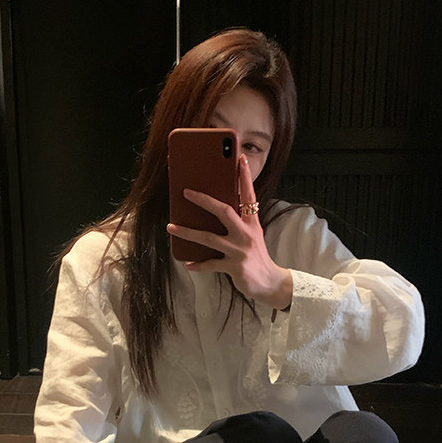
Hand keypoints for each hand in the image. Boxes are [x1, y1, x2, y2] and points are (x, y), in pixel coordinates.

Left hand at [167, 155, 292, 309]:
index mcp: (252, 224)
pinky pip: (210, 264)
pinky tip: (187, 263)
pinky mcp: (234, 267)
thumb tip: (214, 211)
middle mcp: (246, 234)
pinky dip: (198, 264)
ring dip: (187, 232)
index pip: (249, 195)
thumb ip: (238, 223)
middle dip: (204, 200)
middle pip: (224, 211)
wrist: (270, 283)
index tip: (240, 159)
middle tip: (186, 192)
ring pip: (208, 238)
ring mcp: (239, 251)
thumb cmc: (257, 258)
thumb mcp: (252, 236)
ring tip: (171, 226)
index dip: (244, 177)